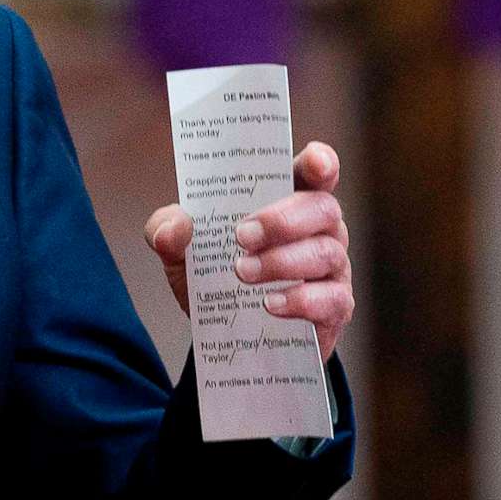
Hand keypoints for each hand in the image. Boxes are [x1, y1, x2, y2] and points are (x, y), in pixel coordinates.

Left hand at [144, 142, 354, 361]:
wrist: (223, 336)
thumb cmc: (213, 275)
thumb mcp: (181, 249)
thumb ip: (166, 230)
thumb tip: (175, 227)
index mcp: (289, 199)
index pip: (317, 172)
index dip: (321, 163)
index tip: (314, 164)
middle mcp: (319, 228)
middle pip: (324, 208)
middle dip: (283, 220)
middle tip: (242, 236)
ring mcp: (332, 268)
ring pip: (325, 253)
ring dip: (283, 261)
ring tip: (243, 272)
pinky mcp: (334, 307)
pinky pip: (332, 299)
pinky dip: (301, 300)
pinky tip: (270, 304)